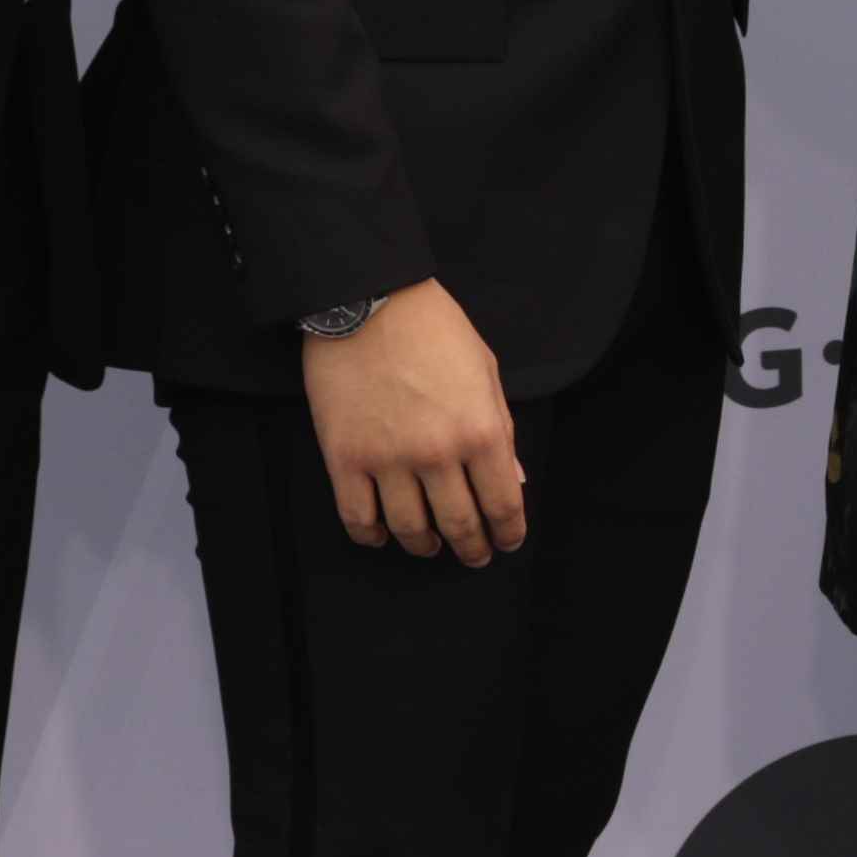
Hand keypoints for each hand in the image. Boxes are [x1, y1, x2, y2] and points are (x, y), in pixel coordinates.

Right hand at [306, 279, 524, 561]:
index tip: (507, 543)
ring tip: (430, 545)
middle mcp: (438, 454)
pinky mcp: (344, 458)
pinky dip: (372, 535)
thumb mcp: (486, 373)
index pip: (502, 504)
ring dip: (423, 546)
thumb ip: (500, 430)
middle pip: (459, 524)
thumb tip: (512, 481)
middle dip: (471, 548)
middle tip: (473, 556)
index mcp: (481, 431)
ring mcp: (388, 459)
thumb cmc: (434, 329)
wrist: (367, 300)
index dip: (508, 532)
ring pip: (409, 529)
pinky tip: (381, 534)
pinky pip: (357, 517)